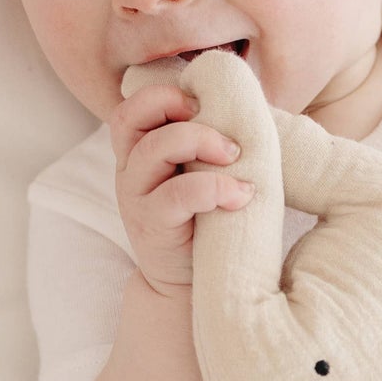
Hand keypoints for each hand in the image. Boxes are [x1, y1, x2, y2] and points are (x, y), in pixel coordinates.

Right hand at [110, 81, 254, 299]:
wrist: (192, 285)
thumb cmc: (207, 220)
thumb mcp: (202, 174)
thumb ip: (210, 143)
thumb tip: (251, 106)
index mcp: (140, 151)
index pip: (132, 107)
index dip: (164, 95)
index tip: (204, 104)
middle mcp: (130, 170)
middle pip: (130, 117)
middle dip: (175, 108)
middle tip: (217, 127)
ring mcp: (135, 197)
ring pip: (154, 149)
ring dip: (201, 142)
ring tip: (236, 157)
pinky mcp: (151, 225)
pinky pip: (177, 194)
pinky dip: (215, 188)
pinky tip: (241, 196)